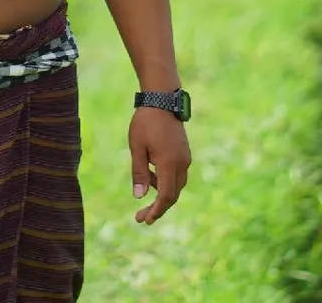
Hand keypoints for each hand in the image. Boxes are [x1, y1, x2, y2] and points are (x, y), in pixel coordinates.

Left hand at [129, 107, 190, 224]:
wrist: (162, 100)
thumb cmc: (145, 122)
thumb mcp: (136, 147)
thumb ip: (139, 172)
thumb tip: (140, 196)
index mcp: (169, 163)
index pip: (166, 196)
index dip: (156, 211)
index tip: (144, 220)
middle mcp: (182, 163)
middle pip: (173, 194)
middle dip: (158, 208)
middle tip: (141, 217)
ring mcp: (185, 158)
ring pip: (176, 185)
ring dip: (161, 193)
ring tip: (142, 187)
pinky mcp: (184, 153)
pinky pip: (176, 174)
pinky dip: (164, 181)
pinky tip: (151, 173)